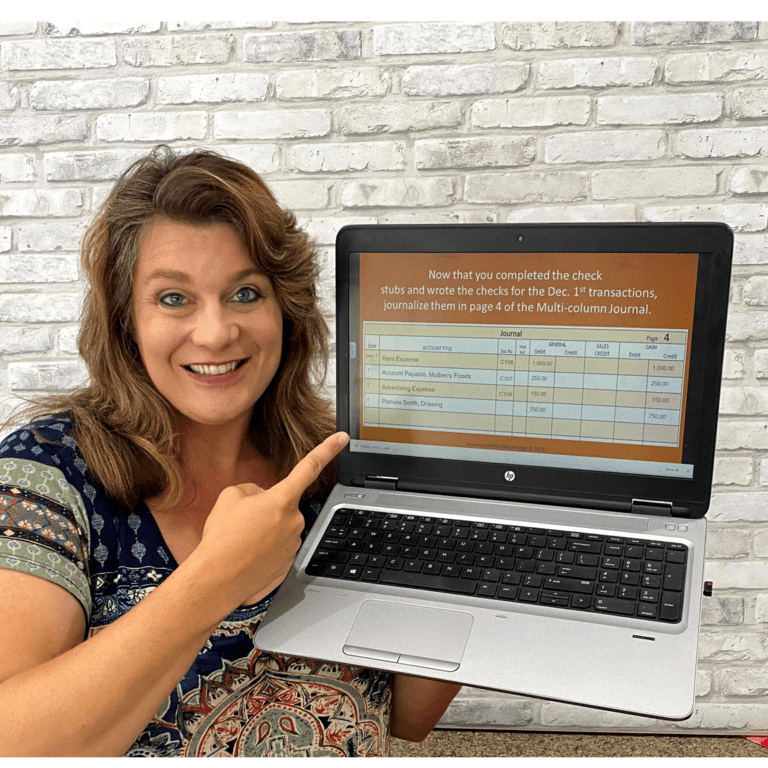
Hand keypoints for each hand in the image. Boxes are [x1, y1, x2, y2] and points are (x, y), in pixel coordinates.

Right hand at [196, 432, 348, 607]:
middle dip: (268, 509)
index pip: (310, 466)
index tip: (343, 437)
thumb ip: (253, 489)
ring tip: (241, 542)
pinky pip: (277, 549)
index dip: (328, 448)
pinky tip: (247, 557)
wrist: (216, 580)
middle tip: (243, 523)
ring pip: (280, 528)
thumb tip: (262, 497)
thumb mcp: (230, 496)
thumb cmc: (222, 537)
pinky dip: (262, 551)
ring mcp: (293, 544)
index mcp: (282, 499)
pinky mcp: (288, 565)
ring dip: (264, 531)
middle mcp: (294, 520)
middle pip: (284, 505)